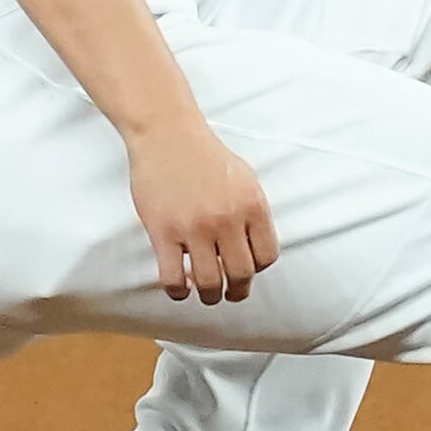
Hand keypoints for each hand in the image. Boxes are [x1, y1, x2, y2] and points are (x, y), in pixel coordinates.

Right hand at [126, 116, 276, 302]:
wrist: (167, 135)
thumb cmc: (205, 155)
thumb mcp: (245, 179)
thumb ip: (253, 212)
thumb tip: (256, 245)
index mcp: (252, 206)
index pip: (267, 256)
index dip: (257, 269)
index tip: (248, 270)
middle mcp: (227, 219)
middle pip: (241, 274)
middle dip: (238, 291)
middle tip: (232, 294)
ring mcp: (194, 228)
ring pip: (209, 282)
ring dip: (210, 296)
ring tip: (207, 294)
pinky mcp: (163, 232)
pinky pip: (173, 277)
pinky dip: (178, 291)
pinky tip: (180, 288)